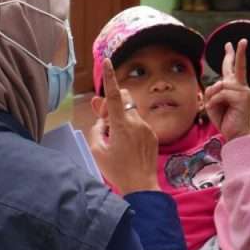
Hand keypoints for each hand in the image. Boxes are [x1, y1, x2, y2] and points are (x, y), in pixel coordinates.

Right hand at [89, 60, 159, 194]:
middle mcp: (136, 122)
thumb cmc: (117, 170)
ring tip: (115, 139)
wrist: (141, 187)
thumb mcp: (97, 150)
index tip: (108, 62)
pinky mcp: (152, 135)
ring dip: (121, 118)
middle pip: (124, 99)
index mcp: (121, 125)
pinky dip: (130, 128)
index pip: (114, 95)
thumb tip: (101, 118)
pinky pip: (139, 124)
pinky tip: (127, 146)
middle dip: (113, 103)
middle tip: (103, 119)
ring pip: (131, 112)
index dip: (109, 78)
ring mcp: (147, 128)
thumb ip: (97, 128)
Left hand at [204, 40, 249, 140]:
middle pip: (236, 67)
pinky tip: (218, 110)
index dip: (232, 56)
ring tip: (217, 108)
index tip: (231, 44)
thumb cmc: (225, 120)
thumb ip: (212, 91)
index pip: (232, 69)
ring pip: (220, 85)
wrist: (235, 134)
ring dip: (213, 98)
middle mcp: (241, 87)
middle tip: (238, 41)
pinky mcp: (242, 98)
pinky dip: (215, 102)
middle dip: (237, 53)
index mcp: (235, 88)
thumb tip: (219, 84)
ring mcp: (243, 91)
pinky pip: (221, 94)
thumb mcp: (213, 103)